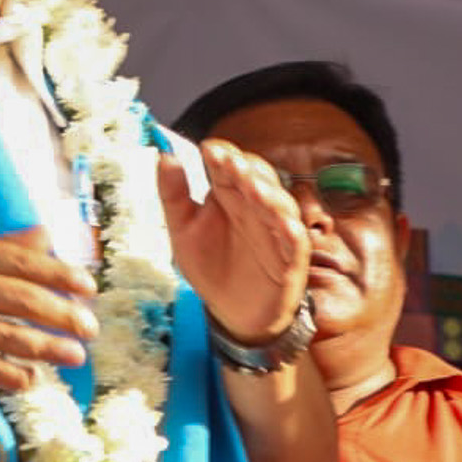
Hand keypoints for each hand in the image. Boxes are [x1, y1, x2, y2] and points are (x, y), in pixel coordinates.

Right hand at [0, 232, 96, 391]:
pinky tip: (32, 379)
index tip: (89, 288)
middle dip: (64, 316)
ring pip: (10, 337)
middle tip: (90, 329)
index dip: (62, 275)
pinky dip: (14, 376)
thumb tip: (47, 236)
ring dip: (49, 349)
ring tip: (75, 357)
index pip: (23, 262)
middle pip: (23, 300)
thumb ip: (1, 249)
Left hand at [157, 141, 309, 344]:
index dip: (223, 154)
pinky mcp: (290, 259)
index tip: (208, 149)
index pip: (231, 165)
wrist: (231, 312)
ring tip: (253, 189)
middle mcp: (256, 207)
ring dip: (269, 194)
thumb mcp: (182, 230)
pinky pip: (296, 242)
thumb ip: (173, 194)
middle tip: (230, 163)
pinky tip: (283, 224)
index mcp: (230, 195)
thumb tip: (164, 155)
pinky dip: (291, 231)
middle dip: (246, 169)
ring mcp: (276, 231)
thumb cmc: (210, 266)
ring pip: (280, 204)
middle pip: (259, 178)